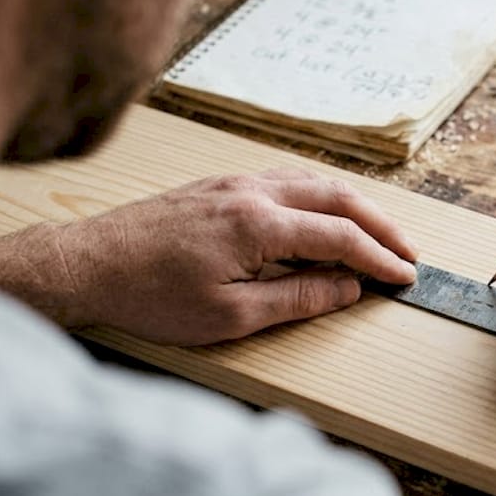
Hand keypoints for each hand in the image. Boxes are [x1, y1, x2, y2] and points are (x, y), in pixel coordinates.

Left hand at [0, 168, 416, 345]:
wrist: (86, 264)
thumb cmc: (150, 295)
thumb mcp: (230, 316)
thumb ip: (297, 298)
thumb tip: (347, 287)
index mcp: (259, 225)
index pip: (341, 236)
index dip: (380, 258)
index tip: (406, 277)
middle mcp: (253, 192)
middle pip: (338, 197)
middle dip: (382, 225)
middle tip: (408, 252)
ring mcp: (235, 182)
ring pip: (314, 182)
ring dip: (354, 206)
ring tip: (378, 234)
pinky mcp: (220, 184)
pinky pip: (287, 180)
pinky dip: (321, 196)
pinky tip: (325, 214)